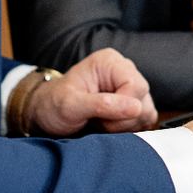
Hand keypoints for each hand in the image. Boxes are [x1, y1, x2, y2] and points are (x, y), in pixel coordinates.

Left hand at [26, 48, 157, 136]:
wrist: (46, 113)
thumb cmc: (54, 104)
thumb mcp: (70, 105)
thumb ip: (102, 104)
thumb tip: (136, 108)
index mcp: (109, 62)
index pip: (136, 86)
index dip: (123, 107)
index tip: (100, 116)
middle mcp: (123, 70)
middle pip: (144, 99)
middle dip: (122, 119)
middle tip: (97, 120)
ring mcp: (129, 87)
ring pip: (146, 112)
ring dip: (124, 126)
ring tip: (100, 122)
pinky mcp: (132, 104)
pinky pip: (144, 120)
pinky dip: (128, 129)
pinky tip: (109, 127)